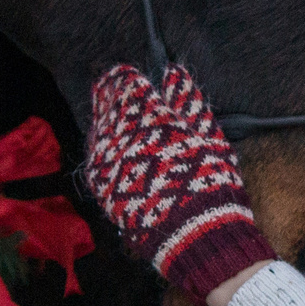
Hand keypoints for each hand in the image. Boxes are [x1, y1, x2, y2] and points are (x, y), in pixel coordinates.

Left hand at [83, 63, 276, 302]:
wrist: (194, 235)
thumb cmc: (210, 183)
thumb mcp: (209, 137)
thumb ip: (189, 101)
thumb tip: (175, 70)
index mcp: (153, 119)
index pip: (129, 87)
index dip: (125, 77)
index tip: (125, 73)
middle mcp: (125, 136)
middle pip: (108, 105)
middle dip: (109, 93)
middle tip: (109, 85)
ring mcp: (110, 161)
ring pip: (98, 128)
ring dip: (102, 116)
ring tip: (106, 109)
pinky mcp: (102, 185)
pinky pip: (94, 156)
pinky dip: (98, 144)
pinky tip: (102, 141)